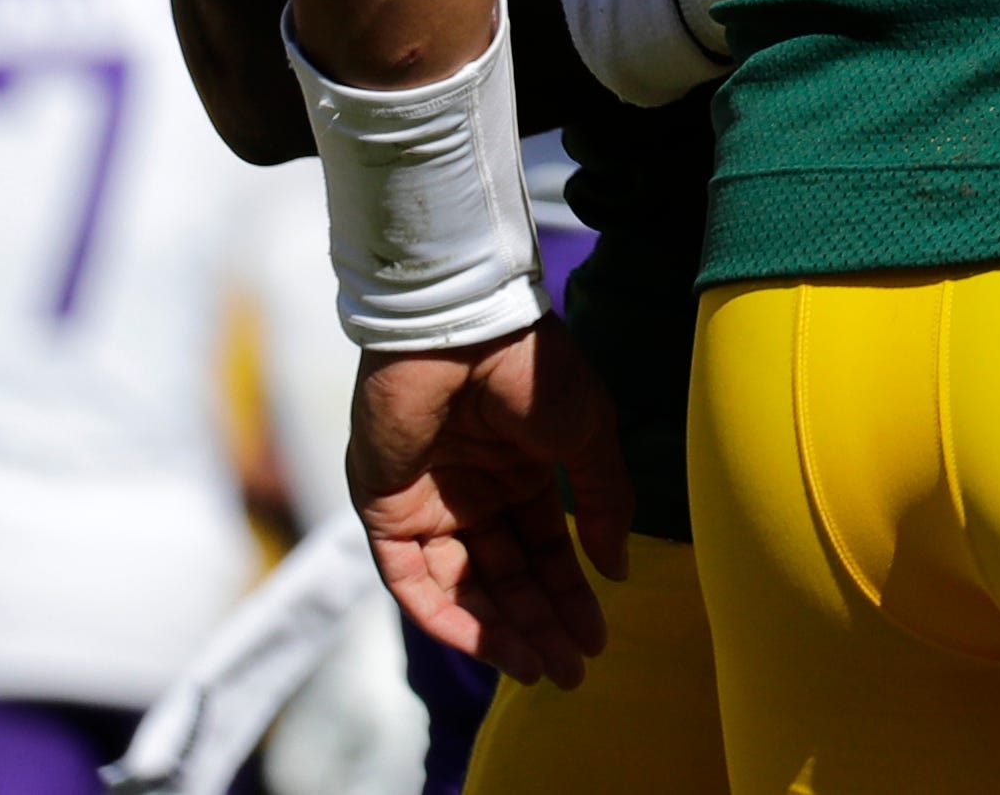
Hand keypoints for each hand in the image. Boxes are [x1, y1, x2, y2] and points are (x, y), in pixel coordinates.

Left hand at [348, 320, 633, 683]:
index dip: (571, 595)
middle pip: (508, 578)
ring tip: (539, 666)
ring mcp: (429, 506)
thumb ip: (603, 502)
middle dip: (540, 625)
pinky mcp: (385, 512)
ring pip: (464, 588)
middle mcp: (474, 495)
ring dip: (499, 631)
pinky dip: (446, 616)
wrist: (465, 330)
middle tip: (572, 669)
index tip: (598, 636)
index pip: (546, 550)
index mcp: (522, 471)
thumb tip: (614, 570)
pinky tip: (487, 643)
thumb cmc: (534, 370)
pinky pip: (412, 579)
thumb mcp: (588, 435)